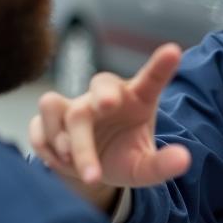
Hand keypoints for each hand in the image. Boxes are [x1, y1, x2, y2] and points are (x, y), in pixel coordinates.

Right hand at [29, 43, 191, 209]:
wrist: (92, 171)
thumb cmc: (124, 157)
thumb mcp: (145, 167)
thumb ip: (163, 164)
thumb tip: (184, 159)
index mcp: (136, 100)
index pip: (150, 80)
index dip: (160, 66)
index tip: (174, 52)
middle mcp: (104, 98)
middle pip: (99, 86)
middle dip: (101, 93)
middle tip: (107, 106)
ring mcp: (73, 107)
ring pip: (57, 105)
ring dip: (64, 134)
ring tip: (75, 161)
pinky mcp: (48, 123)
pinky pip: (37, 127)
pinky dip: (46, 146)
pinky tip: (60, 164)